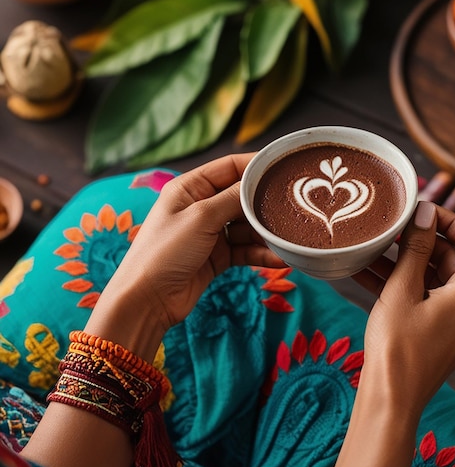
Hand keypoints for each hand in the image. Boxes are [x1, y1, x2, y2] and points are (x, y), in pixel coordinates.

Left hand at [86, 153, 285, 358]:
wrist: (147, 301)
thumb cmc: (165, 251)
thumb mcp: (201, 218)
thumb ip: (233, 198)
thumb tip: (260, 182)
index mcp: (191, 187)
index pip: (230, 166)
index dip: (257, 165)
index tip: (284, 167)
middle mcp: (203, 205)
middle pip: (242, 196)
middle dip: (265, 202)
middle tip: (295, 205)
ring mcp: (212, 232)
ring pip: (248, 225)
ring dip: (266, 232)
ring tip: (288, 236)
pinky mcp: (219, 256)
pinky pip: (246, 249)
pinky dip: (261, 253)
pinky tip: (280, 258)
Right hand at [335, 201, 454, 466]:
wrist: (391, 400)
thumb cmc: (397, 347)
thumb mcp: (403, 289)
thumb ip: (416, 248)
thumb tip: (426, 212)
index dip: (451, 220)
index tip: (423, 212)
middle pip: (453, 258)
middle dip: (420, 241)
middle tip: (390, 230)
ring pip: (435, 278)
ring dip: (406, 262)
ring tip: (373, 249)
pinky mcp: (441, 331)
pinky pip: (426, 297)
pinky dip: (403, 284)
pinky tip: (369, 273)